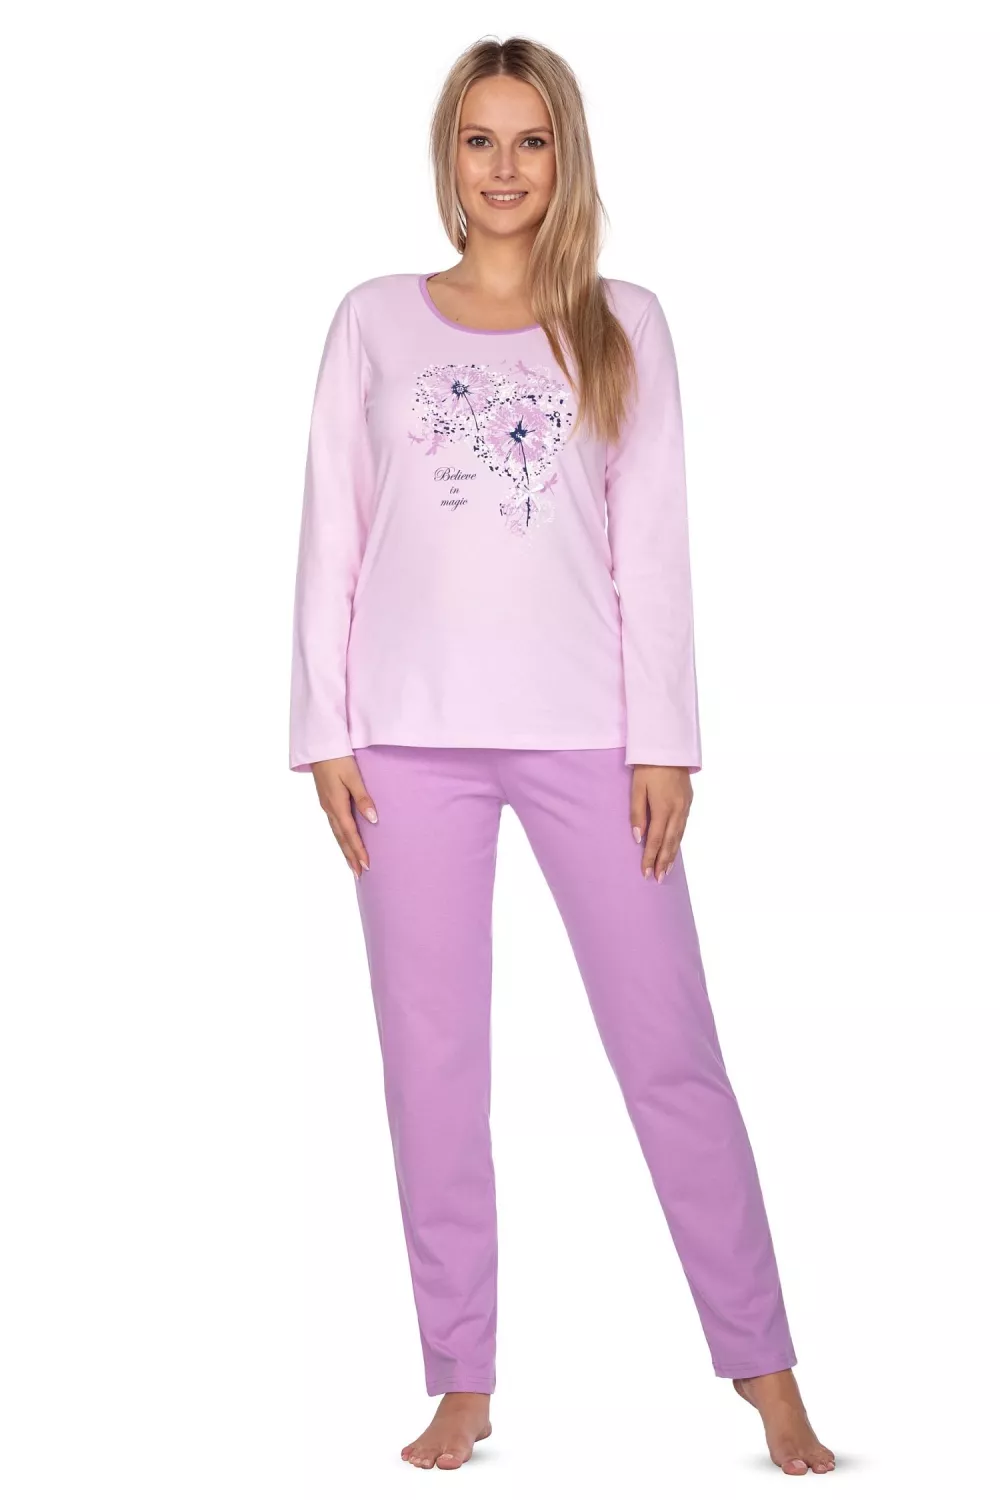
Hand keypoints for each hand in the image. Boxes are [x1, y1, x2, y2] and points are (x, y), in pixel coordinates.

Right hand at [311, 755, 377, 876]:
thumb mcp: (352, 776)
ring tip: (352, 864)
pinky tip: (344, 840)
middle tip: (359, 874)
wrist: (319, 745)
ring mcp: (326, 805)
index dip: (358, 850)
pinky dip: (340, 837)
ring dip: (345, 850)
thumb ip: (363, 797)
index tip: (366, 866)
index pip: (350, 834)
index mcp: (336, 804)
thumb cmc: (338, 758)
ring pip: (336, 833)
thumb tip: (373, 819)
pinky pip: (334, 825)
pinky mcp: (326, 800)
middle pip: (341, 838)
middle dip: (350, 856)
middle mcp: (329, 808)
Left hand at [630, 765, 692, 880]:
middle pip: (670, 842)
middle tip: (658, 879)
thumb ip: (637, 813)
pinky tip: (674, 848)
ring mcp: (685, 806)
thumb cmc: (648, 767)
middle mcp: (678, 810)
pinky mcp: (688, 802)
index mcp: (663, 808)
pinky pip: (683, 827)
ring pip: (679, 836)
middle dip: (663, 862)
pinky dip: (678, 840)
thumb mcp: (636, 788)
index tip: (645, 873)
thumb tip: (637, 838)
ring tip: (666, 870)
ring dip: (672, 854)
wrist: (669, 747)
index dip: (650, 858)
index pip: (655, 840)